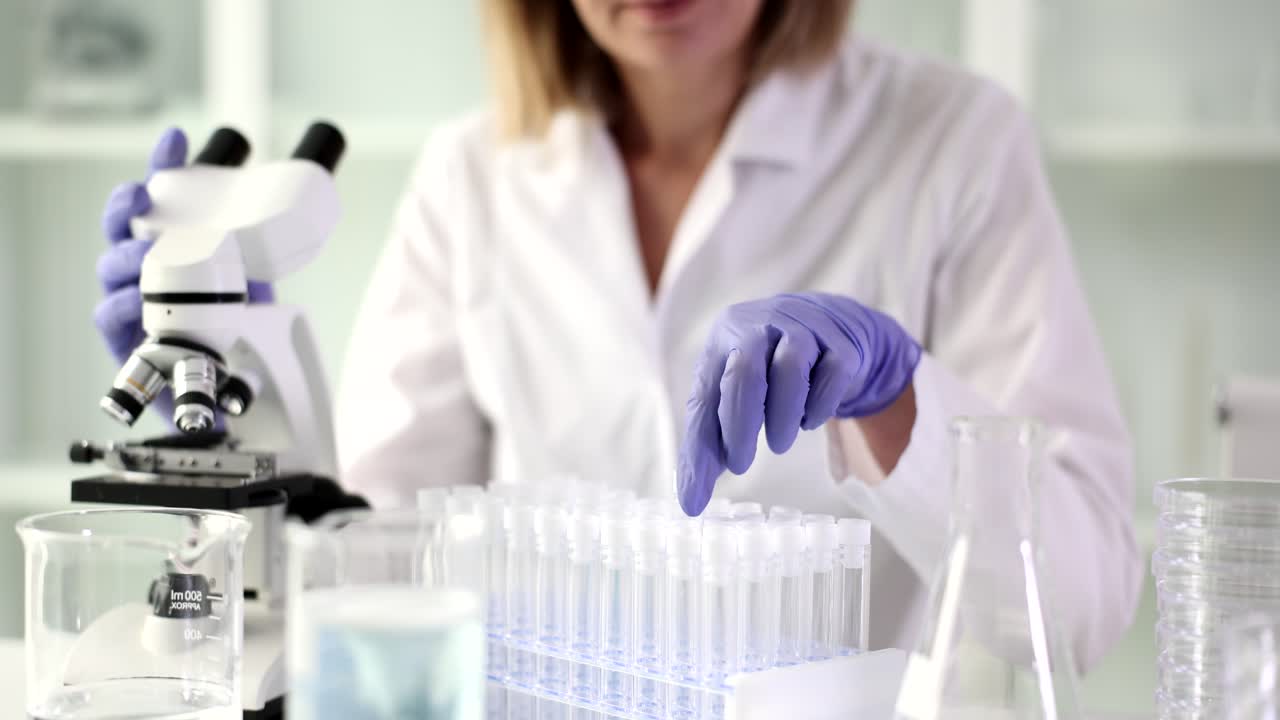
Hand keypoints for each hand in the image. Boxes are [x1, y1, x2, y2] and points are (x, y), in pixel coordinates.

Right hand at [93, 128, 272, 364]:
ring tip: (146, 252)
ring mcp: (130, 296)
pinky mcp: (123, 336)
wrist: (228, 384)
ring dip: (127, 255)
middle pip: (122, 224)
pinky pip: (109, 314)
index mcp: (173, 242)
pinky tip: (135, 298)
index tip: (177, 139)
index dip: (165, 164)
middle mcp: (145, 263)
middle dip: (126, 203)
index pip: (162, 195)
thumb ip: (264, 249)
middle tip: (142, 194)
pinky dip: (122, 304)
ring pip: (112, 266)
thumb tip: (307, 212)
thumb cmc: (233, 326)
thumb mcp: (256, 278)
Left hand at [676, 292, 921, 514]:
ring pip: (790, 368)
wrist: (832, 330)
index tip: (700, 491)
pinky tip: (810, 420)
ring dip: (782, 416)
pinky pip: (833, 373)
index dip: (701, 444)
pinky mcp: (842, 343)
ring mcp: (804, 330)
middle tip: (740, 465)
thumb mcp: (732, 397)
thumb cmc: (770, 370)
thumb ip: (711, 444)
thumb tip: (691, 501)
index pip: (705, 395)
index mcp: (724, 340)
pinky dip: (820, 406)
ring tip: (779, 442)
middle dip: (740, 426)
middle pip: (745, 372)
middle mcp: (760, 326)